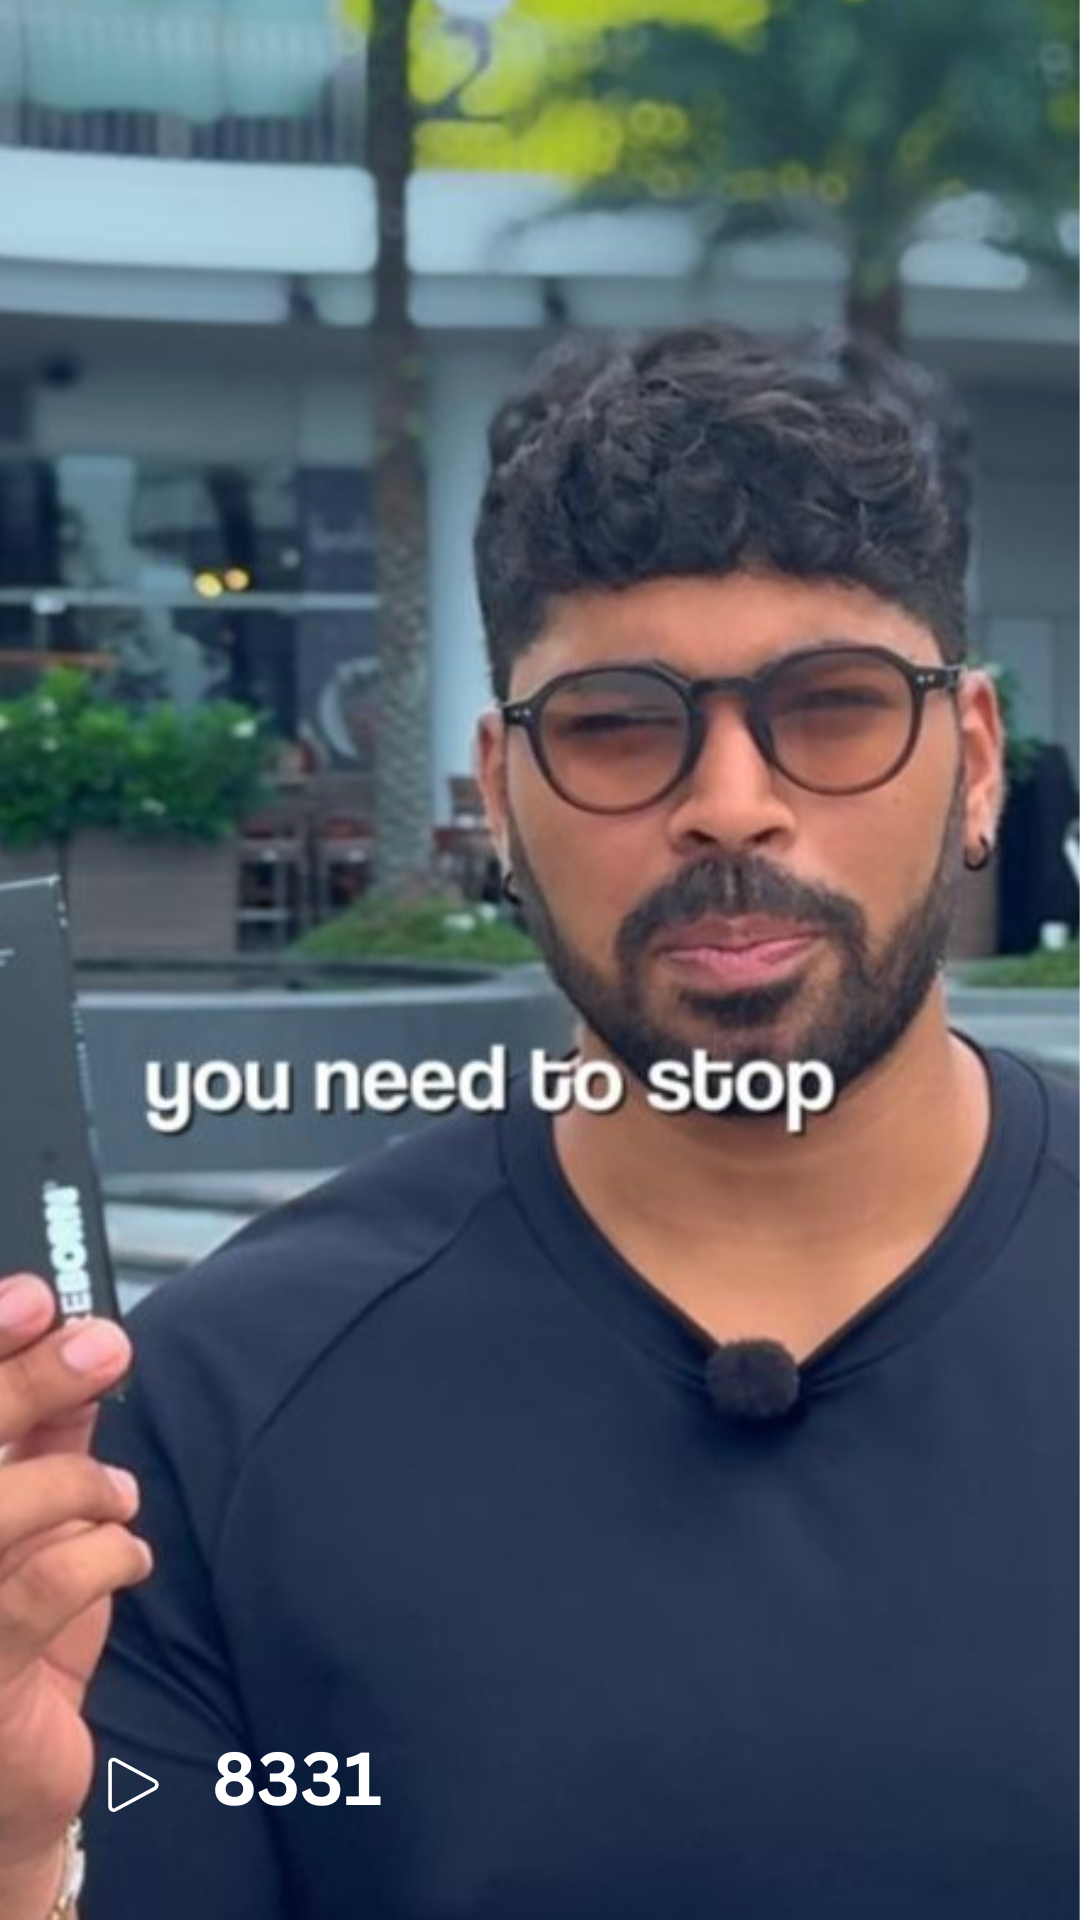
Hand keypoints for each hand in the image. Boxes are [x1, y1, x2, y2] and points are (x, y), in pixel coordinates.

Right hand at [0, 1273, 150, 1908]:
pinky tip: (129, 1555)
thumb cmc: (8, 1651)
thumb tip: (82, 1345)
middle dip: (27, 1378)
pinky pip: (39, 1588)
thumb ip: (41, 1445)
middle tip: (105, 1342)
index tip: (36, 1293)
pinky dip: (104, 1554)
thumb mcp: (29, 1531)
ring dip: (75, 1484)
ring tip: (117, 1498)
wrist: (0, 1807)